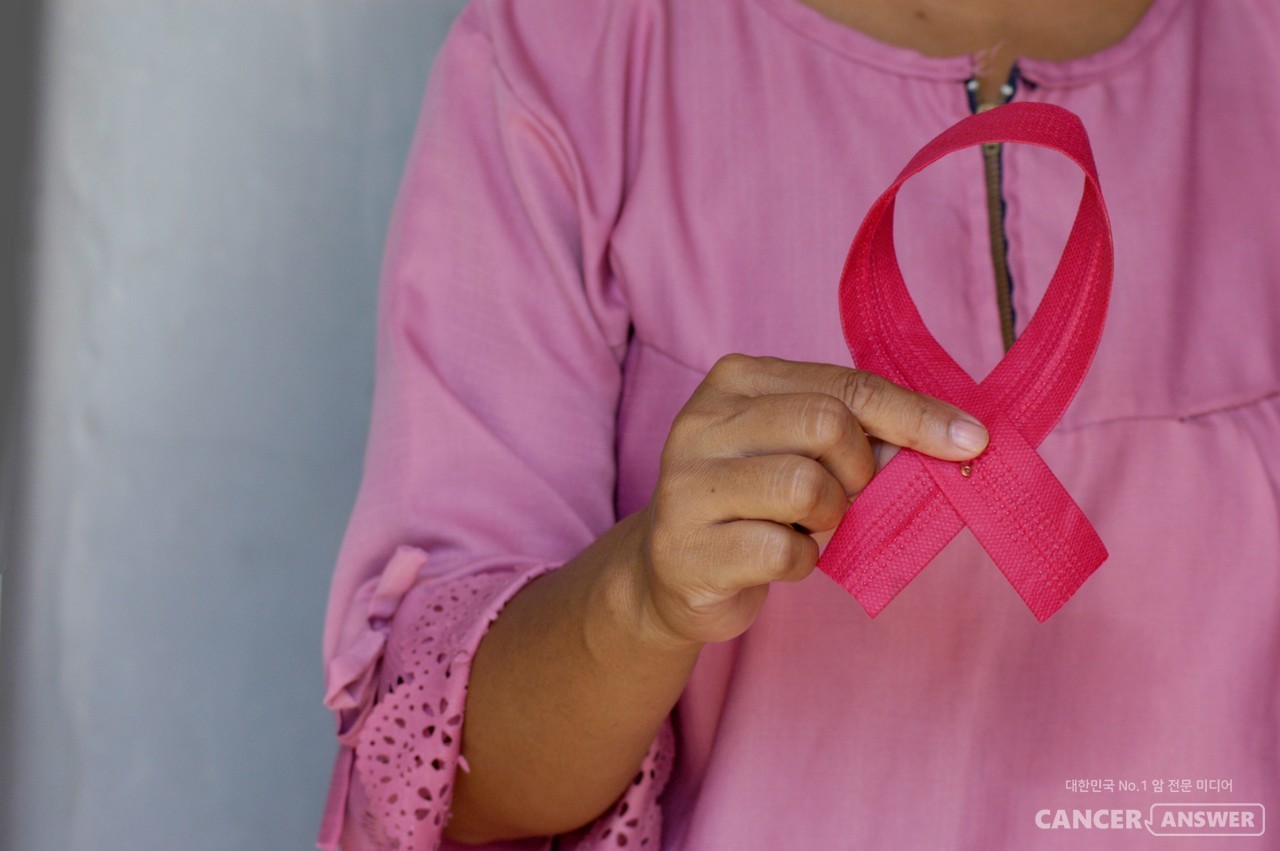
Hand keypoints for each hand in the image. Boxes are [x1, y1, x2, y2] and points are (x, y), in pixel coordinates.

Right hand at [635, 353, 988, 646]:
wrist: (672, 571)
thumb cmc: (754, 502)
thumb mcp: (799, 450)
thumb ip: (859, 435)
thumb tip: (952, 441)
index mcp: (735, 380)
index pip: (846, 385)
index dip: (916, 415)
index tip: (972, 440)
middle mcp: (701, 422)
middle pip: (827, 425)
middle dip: (861, 470)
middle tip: (850, 496)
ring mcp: (686, 485)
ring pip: (806, 486)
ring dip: (830, 517)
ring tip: (807, 526)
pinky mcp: (686, 549)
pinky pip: (783, 552)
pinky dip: (802, 562)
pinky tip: (778, 559)